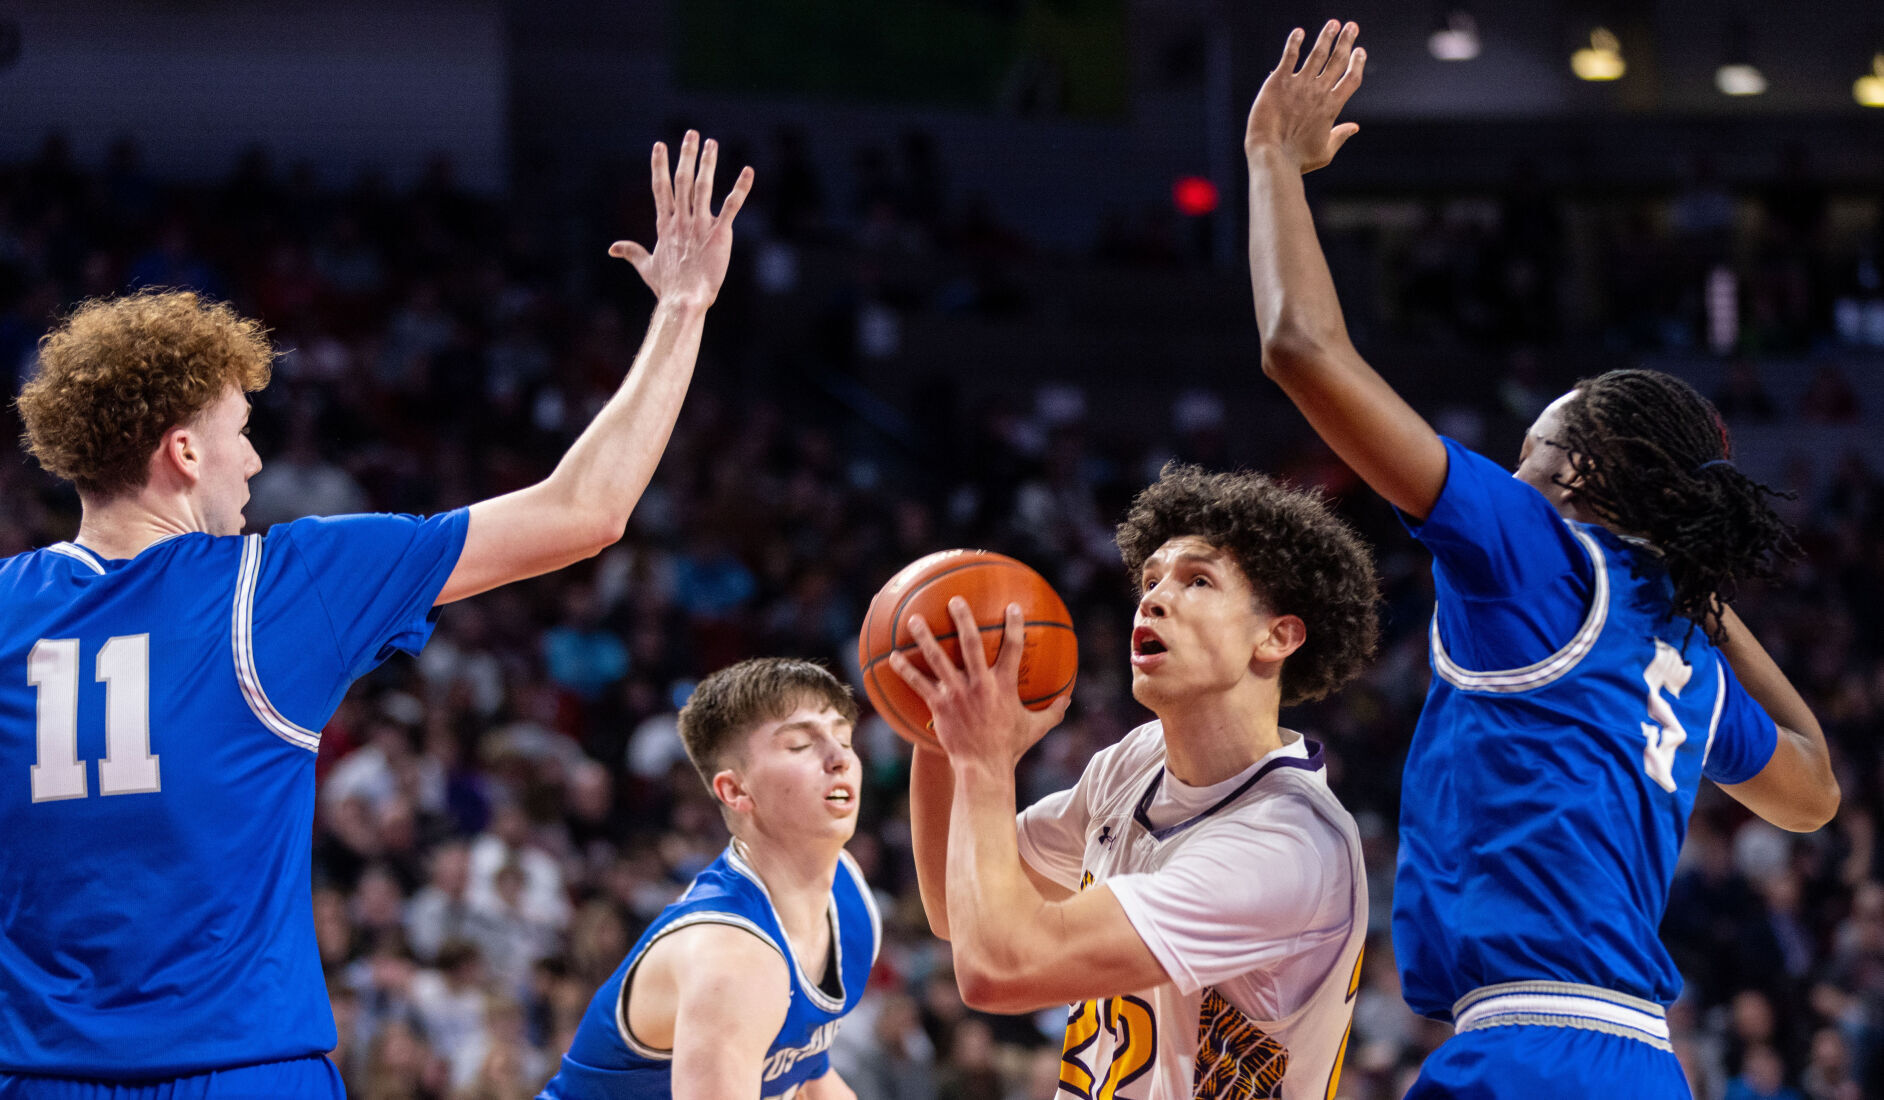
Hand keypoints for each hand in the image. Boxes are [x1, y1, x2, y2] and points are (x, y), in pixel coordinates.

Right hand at [610, 130, 754, 307]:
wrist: (683, 301)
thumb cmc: (667, 287)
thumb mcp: (646, 267)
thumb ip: (631, 252)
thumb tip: (612, 248)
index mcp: (665, 225)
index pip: (661, 188)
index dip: (660, 165)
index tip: (659, 145)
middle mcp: (681, 220)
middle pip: (683, 180)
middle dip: (686, 155)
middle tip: (691, 133)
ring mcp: (700, 225)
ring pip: (703, 187)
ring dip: (708, 163)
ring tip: (712, 143)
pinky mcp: (719, 234)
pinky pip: (732, 206)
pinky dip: (741, 188)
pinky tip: (748, 171)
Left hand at [889, 598, 1070, 769]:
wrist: (984, 768)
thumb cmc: (1010, 747)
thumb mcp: (1036, 728)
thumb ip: (1053, 711)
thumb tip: (1069, 699)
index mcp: (1004, 684)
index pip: (1013, 648)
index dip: (1015, 625)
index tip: (1013, 607)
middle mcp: (980, 684)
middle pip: (970, 643)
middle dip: (963, 619)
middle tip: (955, 600)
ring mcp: (957, 694)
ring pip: (938, 659)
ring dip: (925, 637)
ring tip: (914, 620)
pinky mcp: (939, 706)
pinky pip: (919, 684)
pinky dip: (905, 670)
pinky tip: (893, 657)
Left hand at [1245, 21, 1365, 172]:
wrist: (1272, 156)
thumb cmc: (1298, 159)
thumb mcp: (1325, 152)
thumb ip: (1340, 136)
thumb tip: (1355, 127)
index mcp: (1332, 107)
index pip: (1351, 79)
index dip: (1357, 63)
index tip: (1360, 51)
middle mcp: (1319, 92)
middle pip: (1338, 60)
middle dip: (1346, 41)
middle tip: (1352, 26)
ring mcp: (1299, 85)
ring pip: (1317, 54)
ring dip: (1326, 36)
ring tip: (1333, 23)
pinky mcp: (1279, 82)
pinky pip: (1289, 57)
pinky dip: (1294, 43)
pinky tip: (1299, 32)